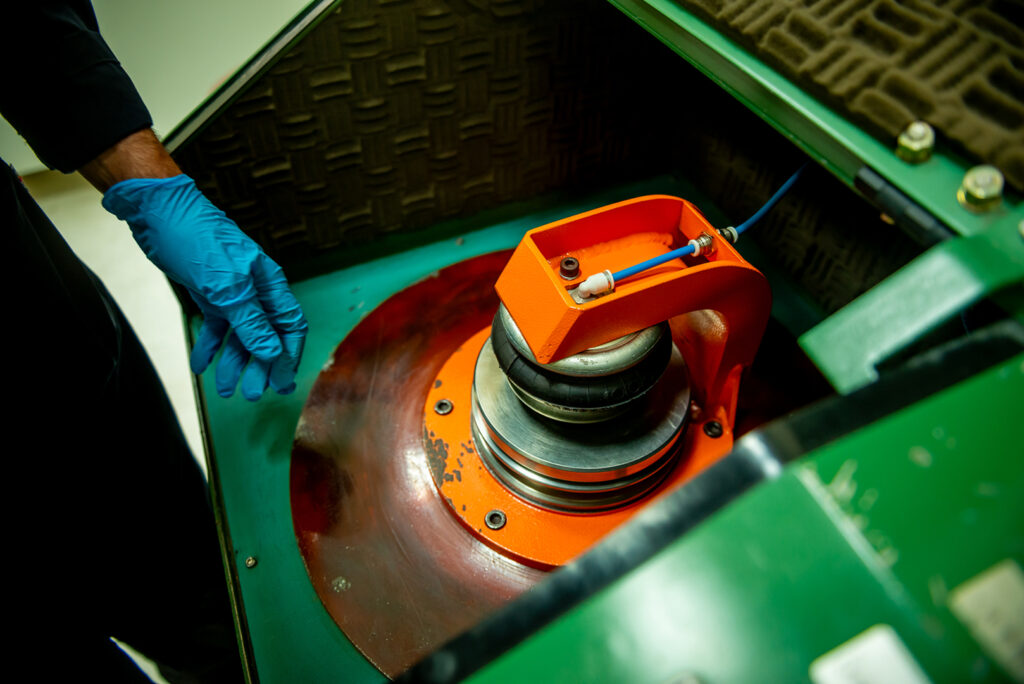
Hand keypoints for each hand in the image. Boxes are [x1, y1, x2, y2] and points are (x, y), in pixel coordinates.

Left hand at [102, 174, 307, 399]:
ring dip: (233, 362)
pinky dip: (209, 345)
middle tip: (251, 394)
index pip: (290, 326)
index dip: (288, 356)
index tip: (281, 383)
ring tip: (224, 388)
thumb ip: (251, 322)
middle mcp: (255, 290)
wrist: (160, 212)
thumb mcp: (226, 287)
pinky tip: (201, 364)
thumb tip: (272, 353)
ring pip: (240, 334)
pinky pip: (216, 326)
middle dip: (258, 366)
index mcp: (269, 284)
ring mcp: (232, 292)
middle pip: (265, 335)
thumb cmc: (199, 239)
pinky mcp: (210, 293)